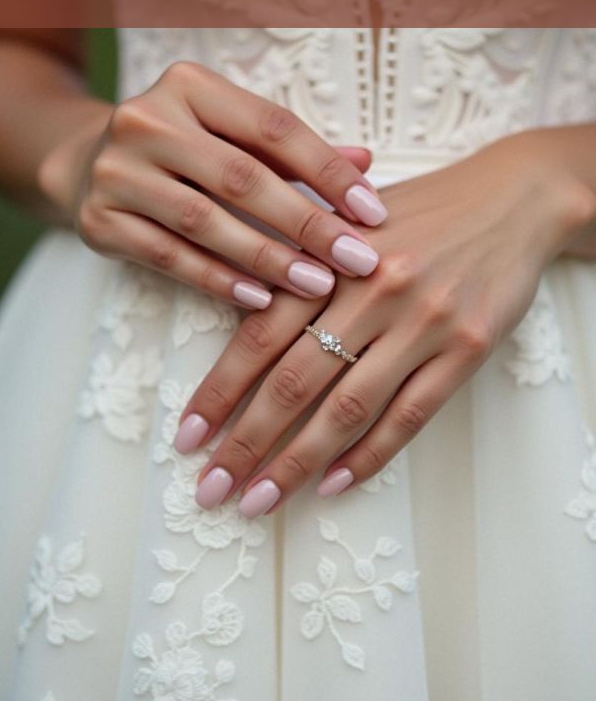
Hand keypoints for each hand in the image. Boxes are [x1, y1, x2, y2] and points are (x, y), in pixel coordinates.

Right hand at [38, 61, 385, 308]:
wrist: (88, 162)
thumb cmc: (185, 147)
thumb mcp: (233, 133)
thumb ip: (294, 150)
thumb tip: (366, 164)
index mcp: (191, 85)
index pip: (273, 128)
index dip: (328, 170)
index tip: (371, 212)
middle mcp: (147, 119)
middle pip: (242, 178)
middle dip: (308, 223)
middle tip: (357, 260)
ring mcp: (116, 171)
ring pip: (204, 221)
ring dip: (268, 258)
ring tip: (317, 284)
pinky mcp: (99, 220)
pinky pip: (169, 257)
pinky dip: (218, 280)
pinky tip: (261, 298)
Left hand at [175, 130, 595, 514]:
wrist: (511, 199)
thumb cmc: (419, 209)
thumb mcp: (349, 213)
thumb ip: (294, 252)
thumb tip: (233, 303)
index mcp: (333, 254)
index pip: (260, 334)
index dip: (219, 390)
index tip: (188, 437)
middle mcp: (373, 290)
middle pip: (295, 381)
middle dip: (245, 443)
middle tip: (211, 488)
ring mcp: (423, 322)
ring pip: (348, 408)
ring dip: (297, 463)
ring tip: (258, 501)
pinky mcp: (466, 349)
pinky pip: (410, 416)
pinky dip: (368, 455)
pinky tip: (332, 483)